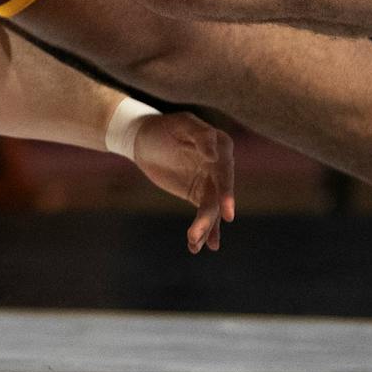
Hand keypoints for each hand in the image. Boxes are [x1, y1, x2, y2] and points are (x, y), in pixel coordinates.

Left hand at [129, 111, 235, 253]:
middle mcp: (220, 166)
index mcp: (221, 145)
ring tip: (193, 243)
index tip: (226, 213)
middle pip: (220, 194)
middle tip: (204, 232)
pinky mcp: (199, 194)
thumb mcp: (180, 125)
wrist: (144, 139)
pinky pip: (204, 215)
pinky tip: (197, 247)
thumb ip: (200, 136)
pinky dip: (203, 231)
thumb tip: (214, 156)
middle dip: (213, 215)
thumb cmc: (164, 128)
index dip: (227, 191)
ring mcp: (211, 182)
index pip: (225, 171)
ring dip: (204, 227)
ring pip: (211, 209)